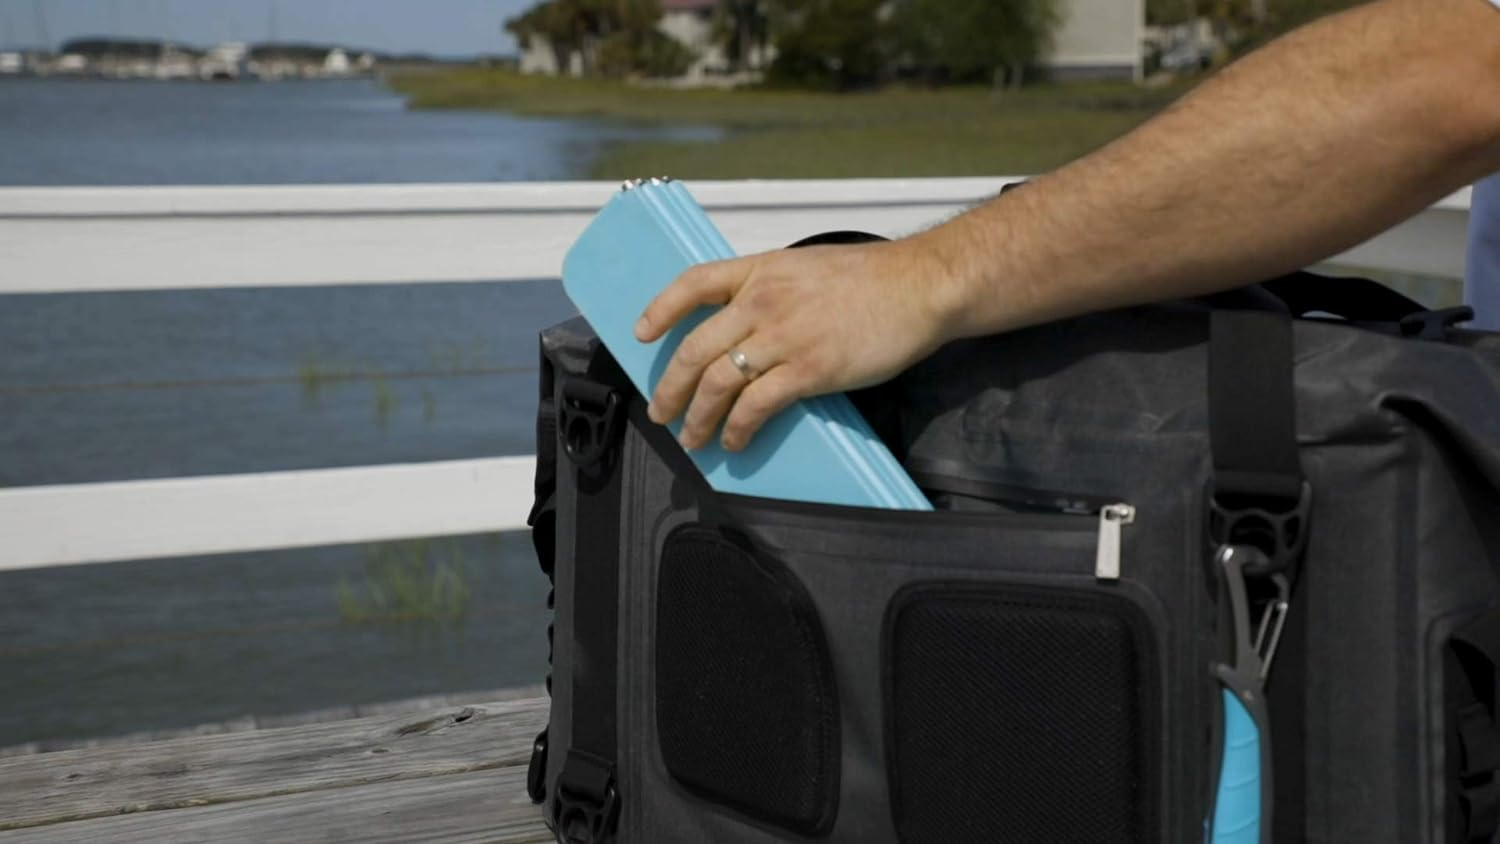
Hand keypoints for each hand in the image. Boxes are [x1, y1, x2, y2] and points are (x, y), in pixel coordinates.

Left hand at [634, 238, 955, 451]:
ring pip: (718, 382)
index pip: (693, 283)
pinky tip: (735, 442)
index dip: (660, 310)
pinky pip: (756, 405)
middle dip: (670, 387)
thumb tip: (754, 324)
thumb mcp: (809, 267)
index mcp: (761, 270)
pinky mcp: (809, 369)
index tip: (641, 334)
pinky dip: (738, 429)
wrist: (920, 285)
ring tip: (693, 439)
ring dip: (698, 417)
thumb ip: (775, 290)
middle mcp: (762, 301)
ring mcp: (784, 336)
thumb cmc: (875, 279)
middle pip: (695, 347)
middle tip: (661, 411)